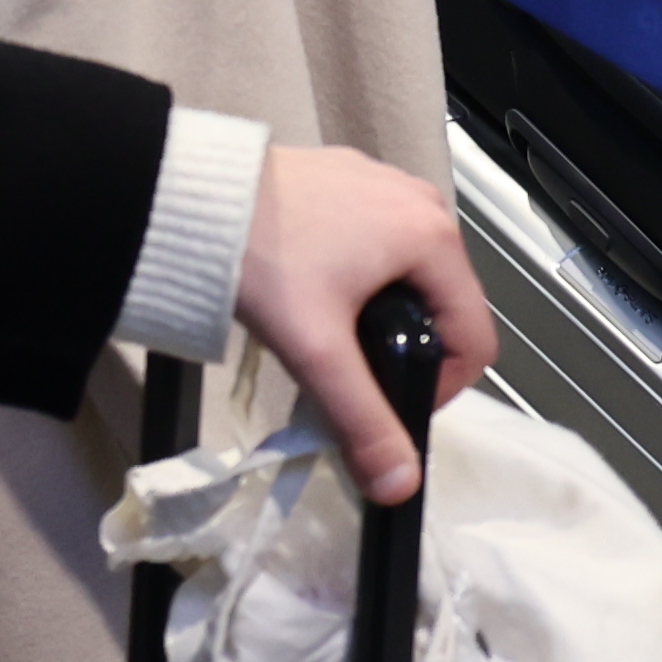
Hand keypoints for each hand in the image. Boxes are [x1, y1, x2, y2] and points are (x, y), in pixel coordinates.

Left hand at [237, 144, 493, 502]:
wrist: (185, 193)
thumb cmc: (258, 255)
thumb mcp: (317, 349)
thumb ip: (363, 420)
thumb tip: (399, 484)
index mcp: (432, 237)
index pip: (475, 338)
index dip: (442, 387)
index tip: (390, 404)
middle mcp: (418, 201)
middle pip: (445, 305)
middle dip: (407, 349)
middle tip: (352, 374)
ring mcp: (381, 182)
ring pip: (410, 273)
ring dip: (382, 314)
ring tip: (328, 335)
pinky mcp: (344, 176)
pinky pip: (377, 240)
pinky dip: (359, 274)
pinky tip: (311, 290)